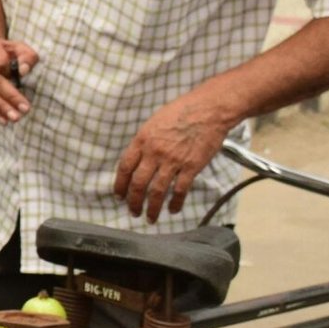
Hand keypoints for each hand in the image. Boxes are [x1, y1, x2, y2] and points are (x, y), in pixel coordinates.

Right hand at [0, 35, 39, 124]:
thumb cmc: (4, 50)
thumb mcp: (19, 47)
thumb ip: (26, 56)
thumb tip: (24, 71)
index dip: (11, 75)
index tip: (23, 84)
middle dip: (9, 98)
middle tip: (23, 111)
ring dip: (0, 108)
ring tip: (14, 118)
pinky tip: (3, 119)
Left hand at [114, 91, 236, 221]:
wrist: (208, 109)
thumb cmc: (182, 111)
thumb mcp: (154, 122)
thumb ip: (145, 142)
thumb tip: (138, 159)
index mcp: (142, 139)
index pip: (125, 167)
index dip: (120, 185)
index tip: (119, 196)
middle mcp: (155, 152)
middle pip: (138, 183)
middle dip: (133, 201)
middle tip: (133, 211)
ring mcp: (173, 160)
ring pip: (157, 191)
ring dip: (152, 208)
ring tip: (150, 218)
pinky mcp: (191, 166)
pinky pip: (180, 190)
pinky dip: (176, 203)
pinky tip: (173, 210)